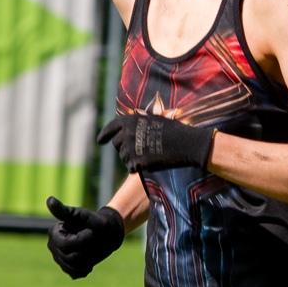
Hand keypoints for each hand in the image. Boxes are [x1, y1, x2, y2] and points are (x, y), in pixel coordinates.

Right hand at [44, 196, 124, 278]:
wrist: (105, 233)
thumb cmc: (94, 222)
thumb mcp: (82, 215)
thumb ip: (65, 212)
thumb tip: (49, 200)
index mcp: (54, 233)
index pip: (66, 245)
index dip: (82, 240)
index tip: (91, 232)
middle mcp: (53, 246)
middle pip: (70, 258)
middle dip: (86, 250)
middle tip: (93, 240)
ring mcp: (59, 258)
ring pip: (74, 266)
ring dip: (87, 259)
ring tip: (92, 248)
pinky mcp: (67, 267)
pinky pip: (76, 272)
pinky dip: (86, 267)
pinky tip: (90, 259)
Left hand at [96, 111, 216, 173]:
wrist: (187, 144)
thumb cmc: (174, 130)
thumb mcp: (154, 119)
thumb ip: (138, 123)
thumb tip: (128, 126)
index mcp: (131, 120)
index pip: (111, 127)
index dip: (104, 135)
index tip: (100, 142)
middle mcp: (127, 132)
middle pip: (116, 144)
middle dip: (123, 148)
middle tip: (136, 151)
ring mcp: (131, 147)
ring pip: (123, 157)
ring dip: (131, 158)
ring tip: (147, 155)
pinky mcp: (137, 161)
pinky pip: (131, 166)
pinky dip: (137, 167)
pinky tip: (148, 163)